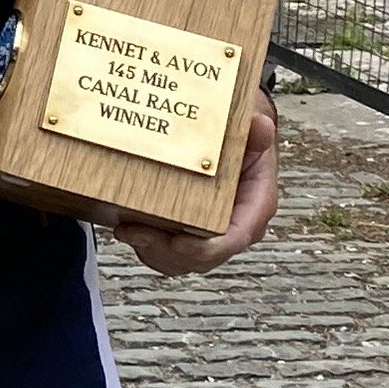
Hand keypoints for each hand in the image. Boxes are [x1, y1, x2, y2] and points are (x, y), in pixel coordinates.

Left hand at [113, 89, 279, 277]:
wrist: (237, 133)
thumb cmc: (244, 135)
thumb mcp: (251, 128)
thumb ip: (254, 132)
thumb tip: (262, 126)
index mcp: (254, 207)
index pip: (234, 239)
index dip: (205, 248)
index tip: (177, 243)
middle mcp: (234, 226)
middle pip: (202, 257)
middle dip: (165, 250)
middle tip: (135, 230)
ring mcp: (212, 233)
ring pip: (182, 261)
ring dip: (151, 251)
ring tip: (127, 230)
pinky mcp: (192, 232)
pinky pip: (169, 255)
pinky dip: (148, 248)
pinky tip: (129, 230)